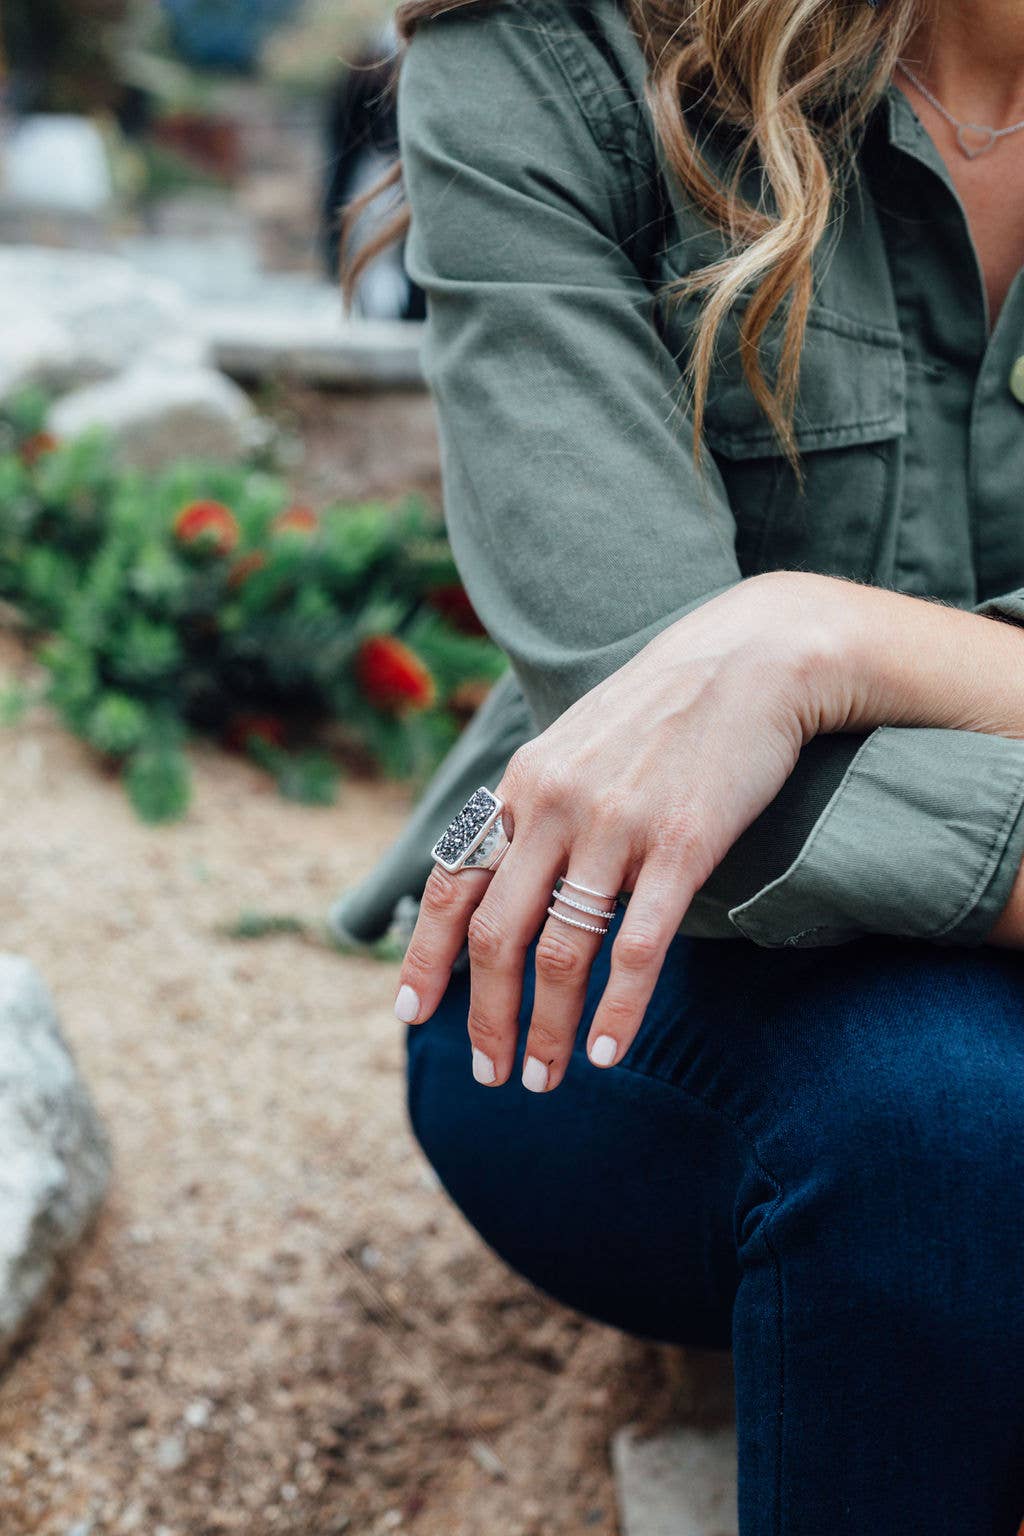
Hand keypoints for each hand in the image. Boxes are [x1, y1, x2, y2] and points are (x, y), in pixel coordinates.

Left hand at [393, 571, 850, 1089]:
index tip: (411, 1016)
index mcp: (523, 783)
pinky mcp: (682, 844)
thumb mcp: (576, 743)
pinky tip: (605, 1052)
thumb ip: (536, 805)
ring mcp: (616, 825)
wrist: (752, 658)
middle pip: (496, 933)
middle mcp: (555, 805)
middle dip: (486, 1016)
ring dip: (546, 1029)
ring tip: (545, 1078)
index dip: (426, 956)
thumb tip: (503, 874)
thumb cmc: (664, 710)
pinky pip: (637, 947)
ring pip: (561, 952)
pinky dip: (615, 1011)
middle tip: (491, 1074)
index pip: (453, 883)